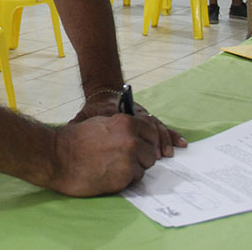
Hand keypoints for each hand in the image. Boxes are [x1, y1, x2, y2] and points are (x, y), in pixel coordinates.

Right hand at [49, 114, 159, 196]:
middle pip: (151, 151)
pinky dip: (126, 178)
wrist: (58, 158)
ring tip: (114, 166)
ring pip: (144, 166)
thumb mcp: (101, 123)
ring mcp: (129, 159)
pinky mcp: (124, 177)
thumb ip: (121, 127)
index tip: (142, 144)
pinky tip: (110, 174)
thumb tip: (136, 132)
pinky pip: (135, 179)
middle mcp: (131, 139)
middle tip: (125, 158)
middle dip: (141, 155)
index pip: (152, 131)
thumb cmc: (75, 140)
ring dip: (134, 168)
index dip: (147, 139)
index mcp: (126, 123)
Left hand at [71, 91, 186, 158]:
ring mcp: (142, 116)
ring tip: (168, 153)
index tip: (137, 150)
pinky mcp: (148, 118)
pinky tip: (181, 143)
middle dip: (152, 143)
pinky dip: (172, 135)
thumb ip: (78, 127)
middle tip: (158, 157)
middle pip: (145, 128)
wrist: (105, 93)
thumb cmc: (93, 110)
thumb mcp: (84, 117)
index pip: (125, 126)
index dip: (132, 138)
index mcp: (116, 115)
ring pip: (156, 127)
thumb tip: (69, 135)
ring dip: (163, 140)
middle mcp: (132, 116)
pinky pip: (162, 126)